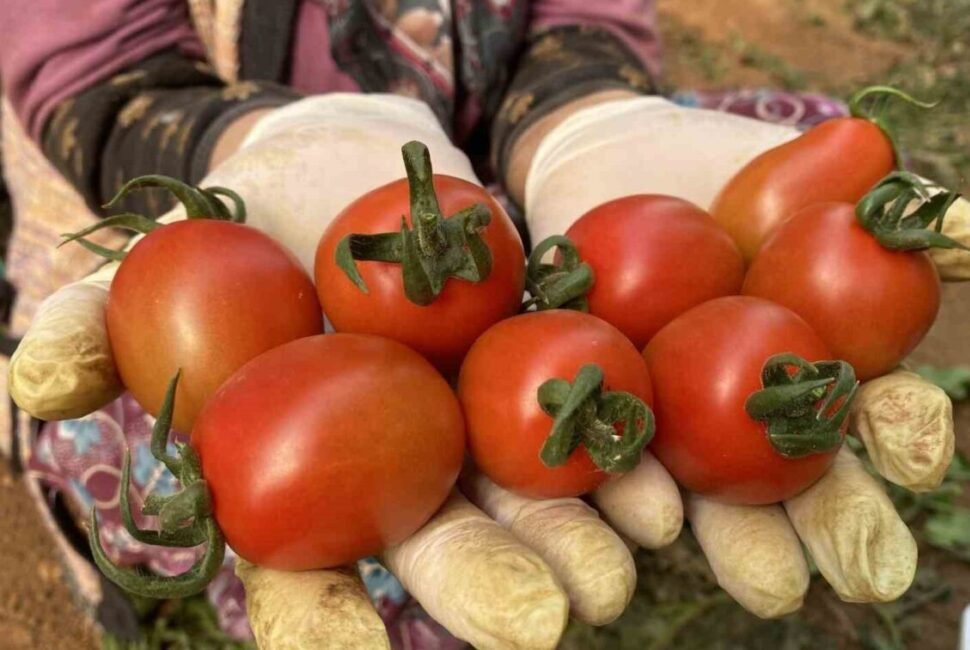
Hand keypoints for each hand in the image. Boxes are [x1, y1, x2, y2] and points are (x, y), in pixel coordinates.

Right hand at [7, 93, 659, 648]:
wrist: (353, 174)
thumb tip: (31, 384)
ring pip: (534, 500)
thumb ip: (99, 327)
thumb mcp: (165, 268)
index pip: (308, 572)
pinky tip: (666, 489)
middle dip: (490, 583)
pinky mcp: (548, 377)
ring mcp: (481, 435)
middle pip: (447, 544)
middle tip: (544, 626)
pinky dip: (630, 458)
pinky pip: (596, 425)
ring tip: (623, 572)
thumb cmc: (245, 232)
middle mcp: (402, 479)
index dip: (322, 616)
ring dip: (581, 537)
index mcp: (310, 483)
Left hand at [519, 95, 969, 615]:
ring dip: (743, 541)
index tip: (918, 458)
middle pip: (808, 484)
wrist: (605, 168)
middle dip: (835, 526)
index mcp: (826, 369)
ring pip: (717, 500)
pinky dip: (633, 495)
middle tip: (864, 574)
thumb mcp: (811, 175)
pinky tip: (648, 516)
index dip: (908, 435)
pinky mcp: (603, 427)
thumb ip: (895, 211)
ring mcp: (683, 432)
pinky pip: (617, 466)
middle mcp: (762, 419)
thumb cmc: (723, 172)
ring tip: (768, 580)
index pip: (881, 414)